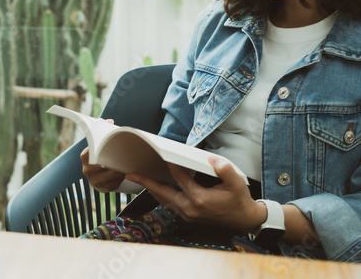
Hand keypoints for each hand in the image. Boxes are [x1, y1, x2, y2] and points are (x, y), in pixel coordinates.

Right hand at [80, 118, 124, 192]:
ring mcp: (94, 181)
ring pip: (112, 175)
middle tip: (126, 156)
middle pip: (104, 165)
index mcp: (85, 156)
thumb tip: (109, 122)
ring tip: (127, 164)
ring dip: (121, 170)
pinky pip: (115, 184)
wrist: (99, 173)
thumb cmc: (101, 154)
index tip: (115, 148)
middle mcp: (87, 170)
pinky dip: (121, 178)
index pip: (93, 152)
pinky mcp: (103, 189)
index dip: (105, 150)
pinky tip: (125, 173)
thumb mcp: (99, 142)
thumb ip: (102, 129)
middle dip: (116, 161)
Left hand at [125, 156, 266, 232]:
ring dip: (151, 189)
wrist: (244, 220)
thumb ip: (225, 169)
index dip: (171, 165)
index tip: (161, 155)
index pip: (180, 178)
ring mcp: (187, 214)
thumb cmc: (239, 201)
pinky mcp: (187, 216)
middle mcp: (190, 208)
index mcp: (200, 198)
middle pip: (162, 193)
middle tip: (131, 174)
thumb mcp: (237, 183)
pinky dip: (161, 195)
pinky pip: (169, 204)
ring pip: (163, 200)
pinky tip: (156, 188)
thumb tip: (212, 159)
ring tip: (139, 179)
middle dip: (146, 182)